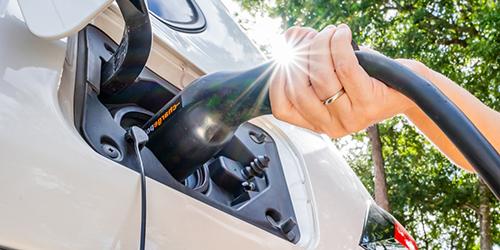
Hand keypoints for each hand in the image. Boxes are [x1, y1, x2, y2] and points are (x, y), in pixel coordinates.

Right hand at [270, 24, 425, 137]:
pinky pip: (345, 68)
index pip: (283, 109)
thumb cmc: (368, 79)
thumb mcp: (333, 72)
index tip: (285, 59)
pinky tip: (342, 34)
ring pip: (321, 77)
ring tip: (332, 33)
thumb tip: (290, 37)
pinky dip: (339, 44)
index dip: (278, 81)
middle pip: (299, 89)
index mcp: (318, 123)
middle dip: (303, 55)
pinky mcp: (369, 103)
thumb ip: (307, 58)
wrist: (408, 88)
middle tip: (315, 38)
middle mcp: (332, 126)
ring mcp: (350, 118)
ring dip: (323, 45)